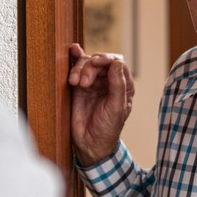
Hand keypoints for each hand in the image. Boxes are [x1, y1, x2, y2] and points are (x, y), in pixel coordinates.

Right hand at [68, 43, 134, 164]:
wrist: (89, 144)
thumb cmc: (108, 129)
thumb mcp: (117, 108)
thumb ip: (118, 85)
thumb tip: (117, 63)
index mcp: (123, 85)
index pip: (117, 63)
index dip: (107, 60)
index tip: (97, 63)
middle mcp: (109, 81)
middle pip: (100, 61)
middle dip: (90, 67)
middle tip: (84, 82)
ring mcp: (93, 83)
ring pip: (87, 63)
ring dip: (79, 68)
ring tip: (74, 82)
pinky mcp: (79, 86)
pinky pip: (77, 69)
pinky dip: (74, 60)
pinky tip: (73, 51)